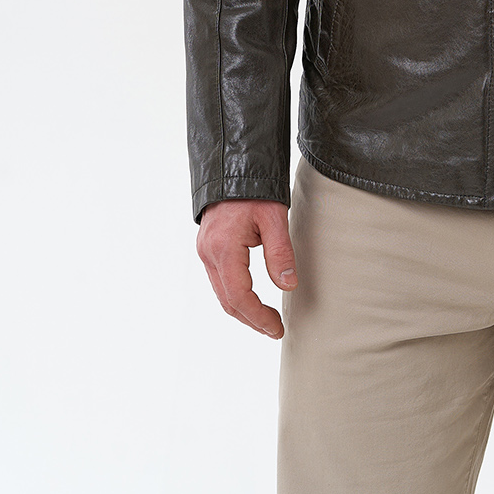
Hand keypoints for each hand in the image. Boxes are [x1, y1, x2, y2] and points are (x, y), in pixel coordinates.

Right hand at [197, 199, 297, 338]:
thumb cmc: (255, 189)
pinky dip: (235, 295)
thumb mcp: (274, 218)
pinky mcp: (208, 247)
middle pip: (227, 301)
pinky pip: (219, 280)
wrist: (232, 165)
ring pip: (221, 293)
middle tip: (275, 329)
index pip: (240, 297)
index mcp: (224, 249)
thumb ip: (280, 253)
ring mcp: (205, 251)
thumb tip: (288, 286)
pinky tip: (251, 299)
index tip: (277, 328)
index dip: (259, 318)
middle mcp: (209, 253)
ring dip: (243, 310)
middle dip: (251, 319)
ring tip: (266, 319)